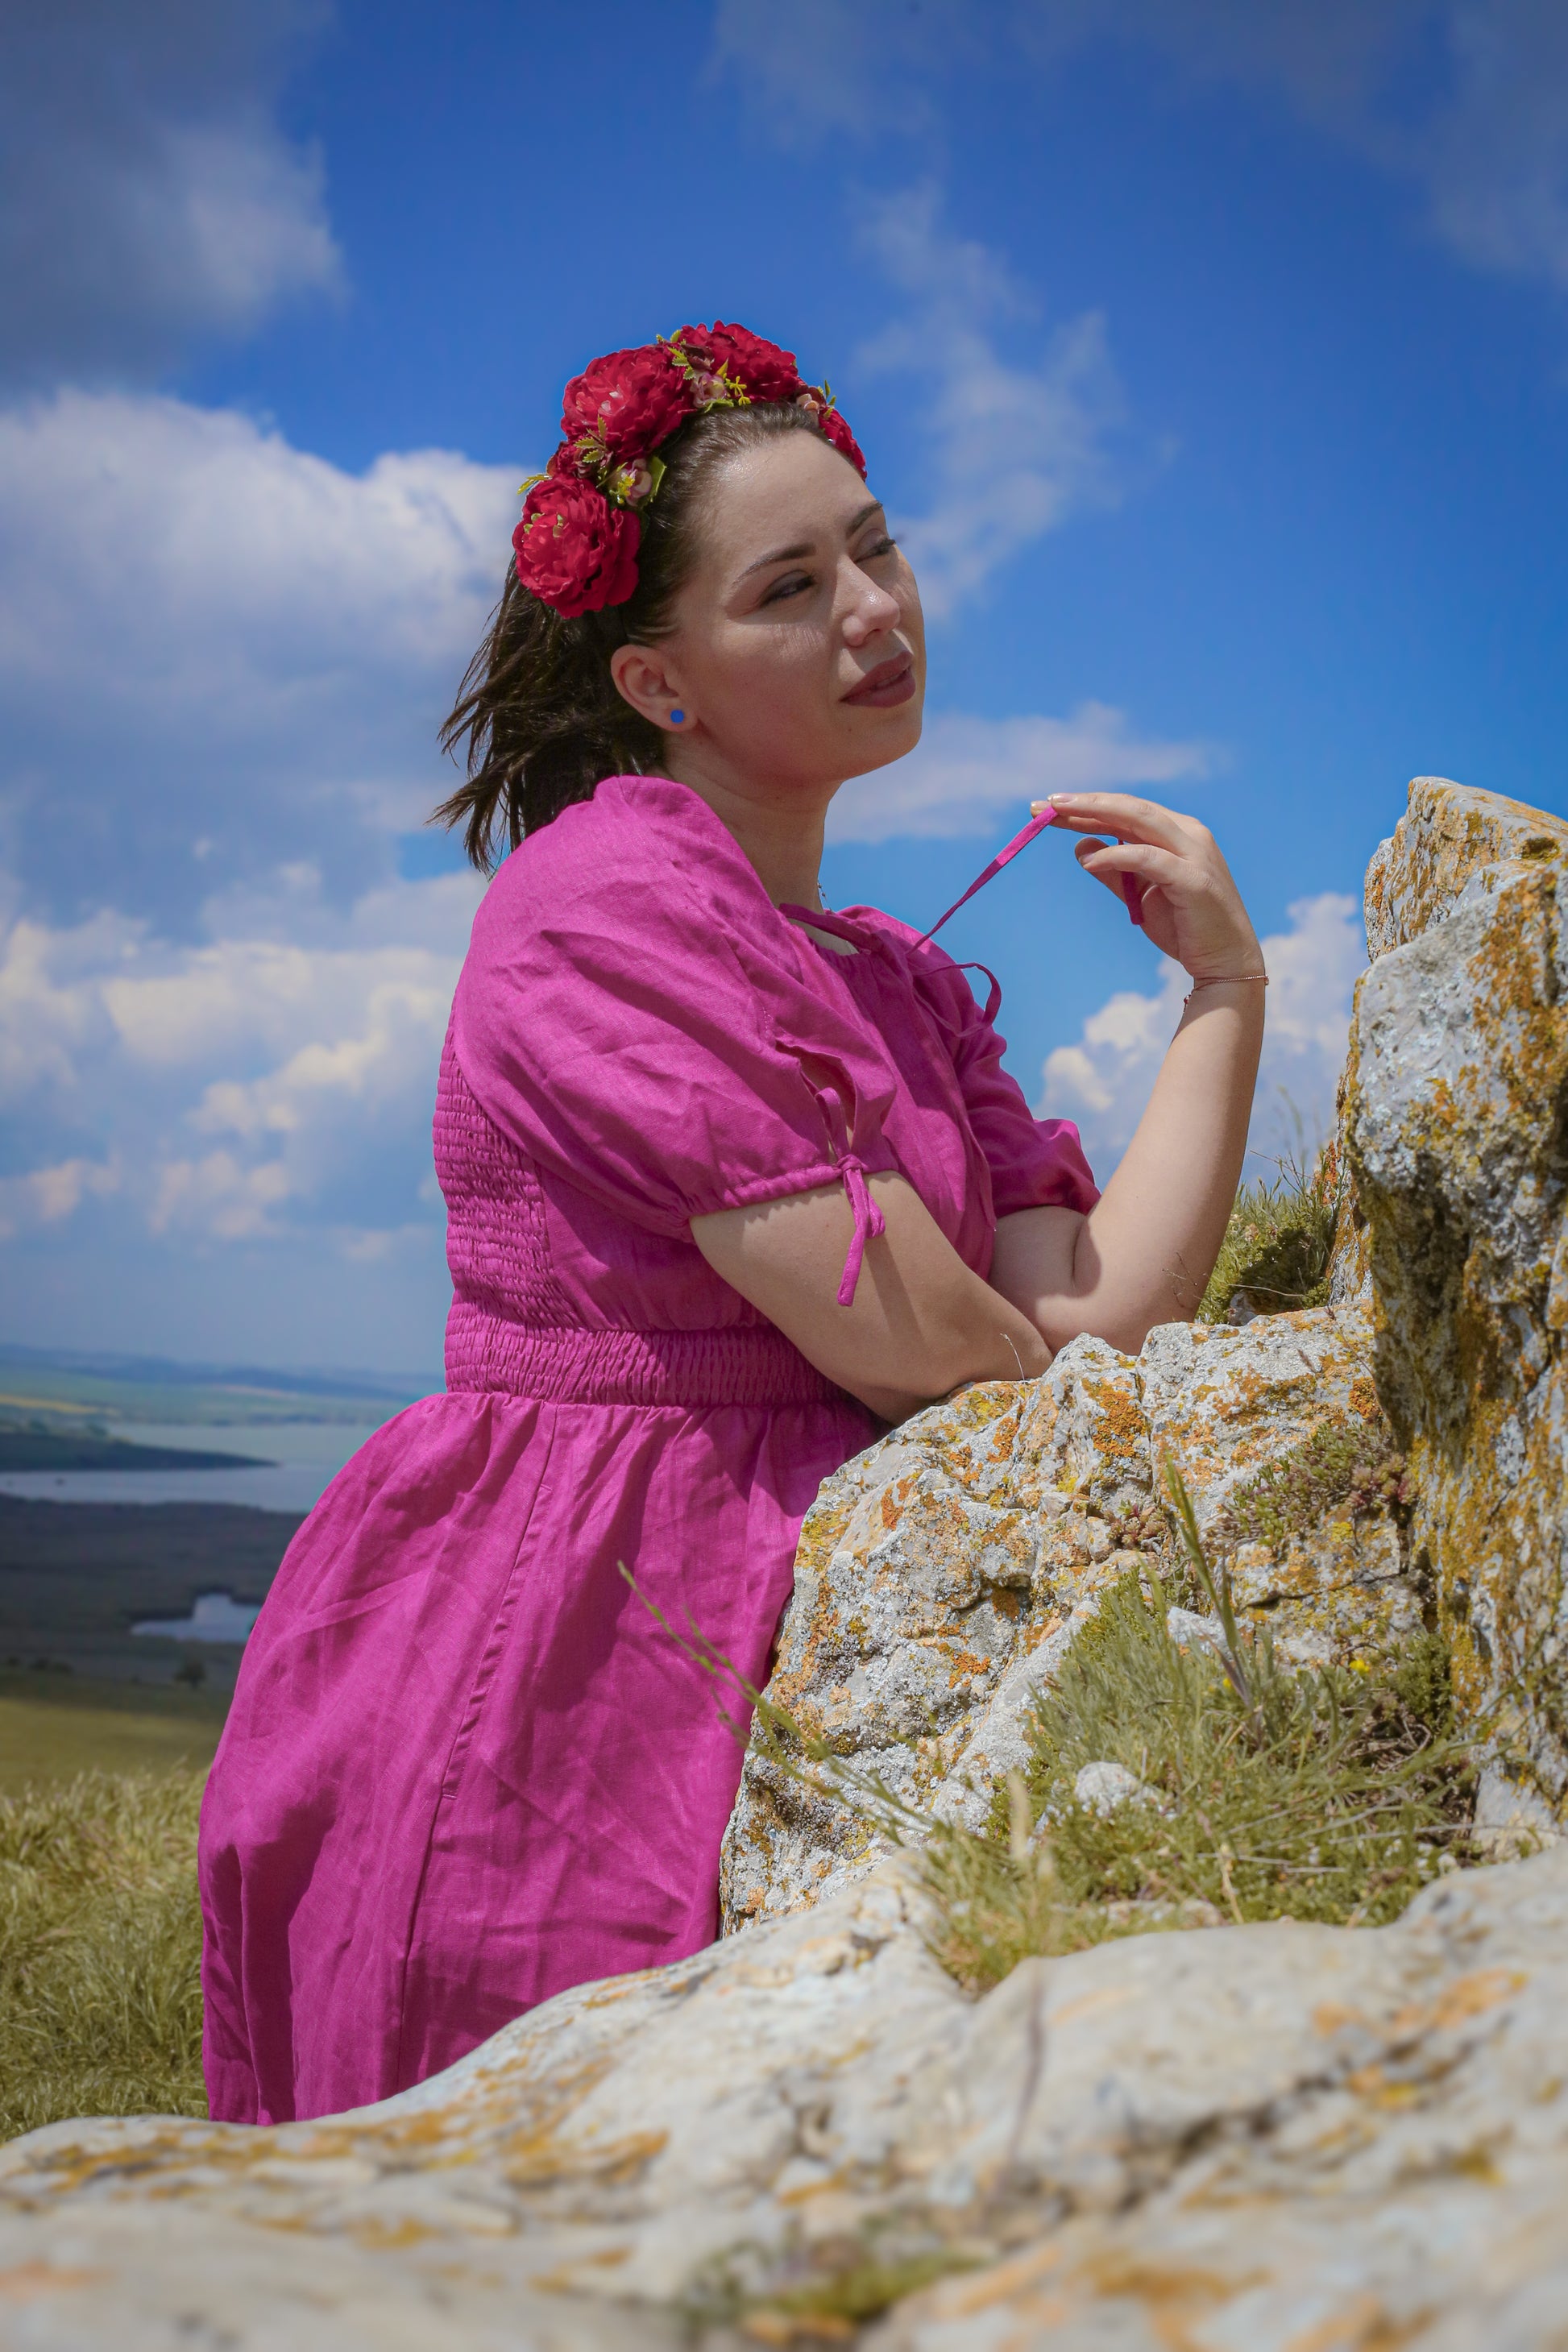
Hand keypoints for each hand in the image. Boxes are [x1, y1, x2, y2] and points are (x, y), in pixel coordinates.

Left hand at [1030, 792, 1262, 981]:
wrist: (1223, 962)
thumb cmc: (1183, 926)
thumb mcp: (1138, 894)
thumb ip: (1112, 871)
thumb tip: (1080, 846)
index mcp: (1177, 832)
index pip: (1126, 811)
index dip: (1086, 806)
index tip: (1046, 808)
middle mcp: (1188, 833)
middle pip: (1129, 807)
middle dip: (1085, 803)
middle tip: (1044, 804)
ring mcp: (1194, 853)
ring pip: (1139, 820)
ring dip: (1096, 814)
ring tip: (1058, 816)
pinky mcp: (1193, 879)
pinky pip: (1148, 858)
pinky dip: (1116, 855)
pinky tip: (1089, 862)